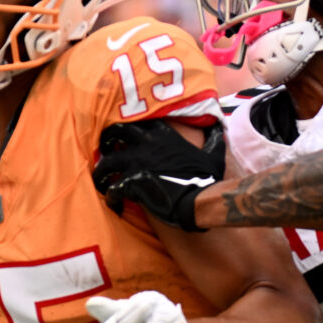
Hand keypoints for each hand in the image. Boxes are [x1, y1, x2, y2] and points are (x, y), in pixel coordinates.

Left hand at [93, 120, 225, 231]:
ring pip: (106, 161)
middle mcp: (146, 144)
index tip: (125, 132)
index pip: (139, 119)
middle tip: (105, 149)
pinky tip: (113, 203)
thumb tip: (220, 126)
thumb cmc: (206, 178)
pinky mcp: (132, 183)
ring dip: (101, 172)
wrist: (198, 200)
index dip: (130, 124)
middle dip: (106, 139)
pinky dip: (110, 196)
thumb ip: (214, 138)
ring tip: (101, 181)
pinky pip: (112, 188)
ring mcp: (137, 163)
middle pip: (115, 131)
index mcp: (163, 134)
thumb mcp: (214, 153)